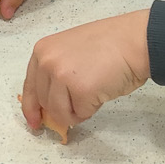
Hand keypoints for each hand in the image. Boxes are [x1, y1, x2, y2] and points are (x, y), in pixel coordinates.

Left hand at [20, 12, 151, 137]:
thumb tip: (51, 103)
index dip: (32, 108)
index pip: (30, 87)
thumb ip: (56, 71)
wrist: (134, 41)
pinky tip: (102, 91)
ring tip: (94, 91)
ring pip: (60, 113)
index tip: (35, 122)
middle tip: (84, 97)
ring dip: (77, 110)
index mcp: (42, 51)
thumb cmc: (109, 44)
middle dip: (63, 108)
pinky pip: (80, 114)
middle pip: (46, 104)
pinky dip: (92, 109)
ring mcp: (62, 77)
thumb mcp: (70, 51)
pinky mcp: (80, 91)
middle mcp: (47, 62)